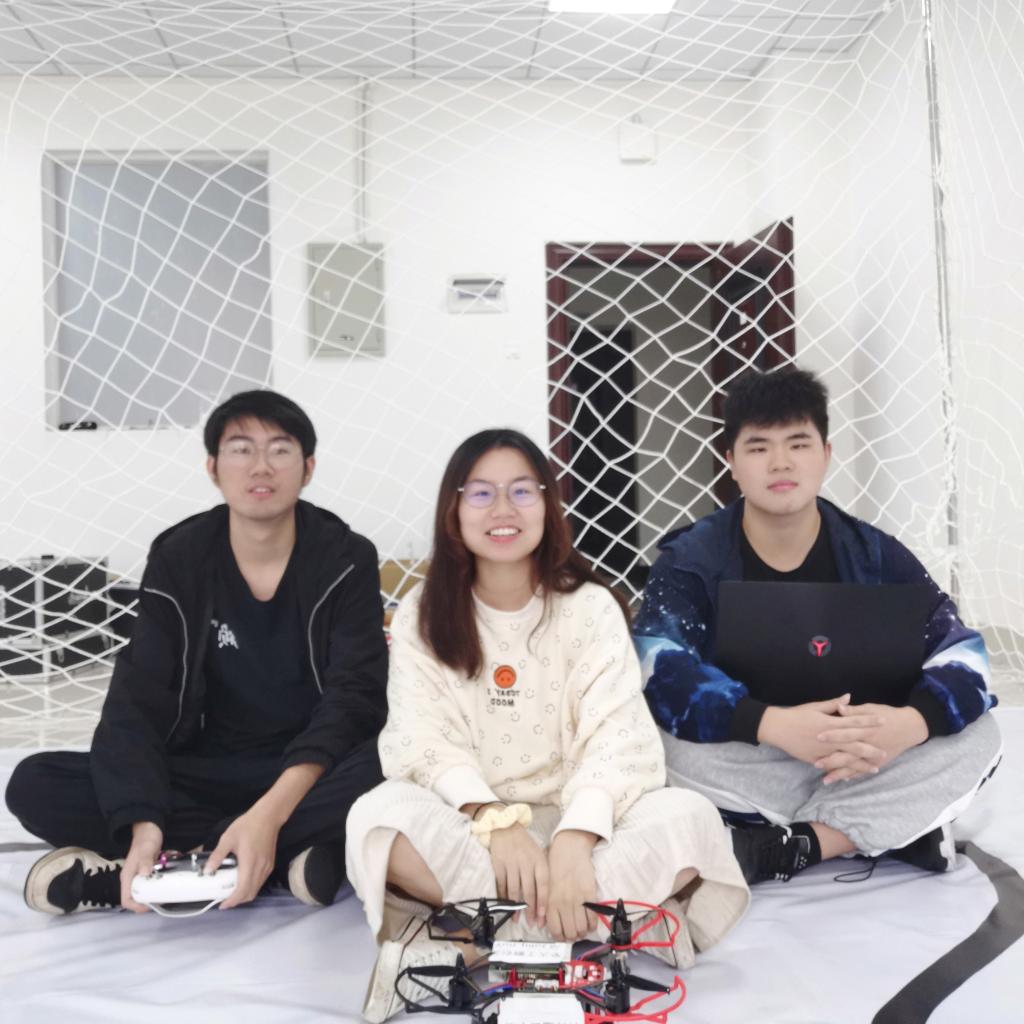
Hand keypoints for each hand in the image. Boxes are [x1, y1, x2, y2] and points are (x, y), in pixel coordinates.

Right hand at [121, 821, 162, 912]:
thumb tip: (144, 874)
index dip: (137, 906)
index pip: (126, 899)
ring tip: (167, 892)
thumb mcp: (146, 849)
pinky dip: (158, 884)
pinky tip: (168, 881)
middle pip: (136, 898)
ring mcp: (139, 875)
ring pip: (145, 891)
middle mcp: (132, 878)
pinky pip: (151, 883)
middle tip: (162, 899)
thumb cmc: (146, 838)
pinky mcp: (147, 872)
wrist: (149, 828)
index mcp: (127, 876)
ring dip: (155, 893)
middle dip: (148, 901)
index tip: (151, 905)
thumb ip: (145, 860)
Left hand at [207, 807, 281, 909]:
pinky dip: (250, 887)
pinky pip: (260, 882)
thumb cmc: (248, 825)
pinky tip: (242, 881)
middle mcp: (261, 868)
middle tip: (224, 900)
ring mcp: (267, 867)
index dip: (232, 901)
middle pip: (250, 894)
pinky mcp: (270, 864)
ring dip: (244, 895)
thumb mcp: (228, 838)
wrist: (268, 816)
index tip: (222, 904)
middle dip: (237, 901)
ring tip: (231, 891)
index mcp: (250, 862)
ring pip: (256, 889)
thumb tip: (207, 870)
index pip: (242, 890)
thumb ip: (217, 855)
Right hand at [488, 823, 548, 927]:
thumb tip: (546, 897)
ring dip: (515, 907)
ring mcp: (511, 864)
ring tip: (517, 919)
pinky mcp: (498, 865)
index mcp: (539, 860)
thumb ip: (541, 872)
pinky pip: (502, 885)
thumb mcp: (538, 854)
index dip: (543, 902)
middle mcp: (526, 863)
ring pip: (514, 891)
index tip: (543, 917)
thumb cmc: (524, 844)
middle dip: (530, 910)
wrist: (505, 826)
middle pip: (529, 891)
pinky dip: (503, 898)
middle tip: (531, 923)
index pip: (543, 885)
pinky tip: (505, 906)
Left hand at [546, 830, 598, 941]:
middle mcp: (563, 903)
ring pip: (582, 929)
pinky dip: (592, 925)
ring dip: (583, 932)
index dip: (560, 938)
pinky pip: (593, 918)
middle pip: (570, 933)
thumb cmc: (555, 865)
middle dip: (572, 937)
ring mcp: (577, 900)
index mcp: (550, 901)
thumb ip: (544, 905)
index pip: (555, 930)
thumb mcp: (545, 886)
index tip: (563, 937)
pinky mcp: (590, 895)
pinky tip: (590, 922)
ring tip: (582, 929)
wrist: (570, 849)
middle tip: (574, 933)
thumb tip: (542, 924)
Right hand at [757, 695, 885, 771]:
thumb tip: (849, 697)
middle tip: (885, 752)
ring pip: (846, 759)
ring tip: (875, 768)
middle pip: (854, 743)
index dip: (870, 721)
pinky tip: (853, 775)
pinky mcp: (815, 759)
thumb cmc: (796, 715)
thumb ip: (833, 704)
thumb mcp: (814, 707)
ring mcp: (823, 750)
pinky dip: (844, 771)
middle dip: (871, 748)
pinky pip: (833, 766)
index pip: (854, 721)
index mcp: (829, 722)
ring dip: (861, 764)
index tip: (884, 721)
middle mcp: (828, 738)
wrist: (777, 728)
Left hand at [814, 703, 927, 782]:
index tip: (817, 737)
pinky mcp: (878, 762)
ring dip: (839, 773)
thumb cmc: (888, 715)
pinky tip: (842, 779)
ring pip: (854, 767)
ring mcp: (873, 756)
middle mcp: (868, 745)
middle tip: (815, 764)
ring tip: (825, 779)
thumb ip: (853, 711)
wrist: (909, 727)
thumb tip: (839, 707)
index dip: (832, 735)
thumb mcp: (870, 709)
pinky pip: (864, 771)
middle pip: (847, 753)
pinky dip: (853, 775)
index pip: (845, 733)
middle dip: (831, 760)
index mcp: (864, 729)